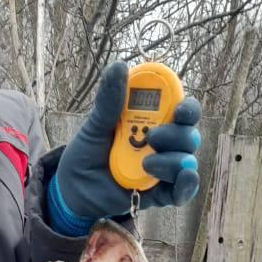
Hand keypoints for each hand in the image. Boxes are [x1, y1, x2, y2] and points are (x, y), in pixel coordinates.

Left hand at [51, 60, 201, 226]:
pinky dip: (187, 185)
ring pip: (185, 161)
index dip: (187, 108)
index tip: (179, 109)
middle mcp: (162, 144)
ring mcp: (161, 169)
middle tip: (153, 137)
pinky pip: (179, 192)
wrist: (72, 189)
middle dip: (177, 135)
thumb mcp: (95, 126)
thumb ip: (109, 101)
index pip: (180, 110)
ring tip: (146, 163)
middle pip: (188, 135)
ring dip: (173, 161)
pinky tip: (186, 177)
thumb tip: (119, 66)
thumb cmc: (86, 153)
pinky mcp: (157, 194)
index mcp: (151, 122)